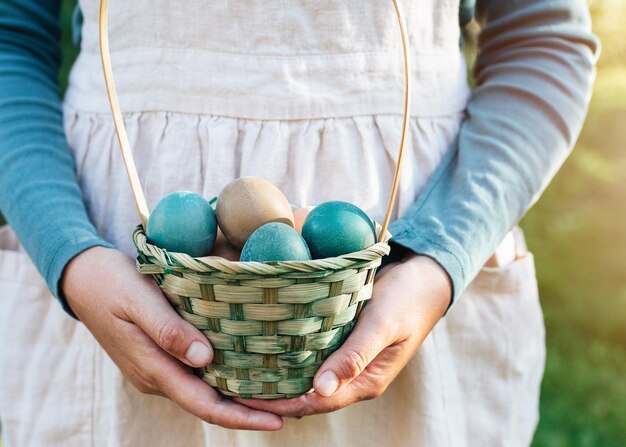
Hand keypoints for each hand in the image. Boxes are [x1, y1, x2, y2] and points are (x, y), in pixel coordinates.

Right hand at [61, 246, 282, 430]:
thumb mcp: (138, 301)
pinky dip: (228, 377)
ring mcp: (160, 368)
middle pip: (212, 404)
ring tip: (283, 391)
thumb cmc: (112, 283)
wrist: (82, 277)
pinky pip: (200, 375)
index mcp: (153, 368)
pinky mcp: (163, 355)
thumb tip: (205, 360)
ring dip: (243, 396)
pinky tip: (251, 368)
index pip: (204, 404)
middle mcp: (159, 376)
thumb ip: (168, 331)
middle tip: (296, 405)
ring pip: (207, 391)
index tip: (278, 419)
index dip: (241, 417)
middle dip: (252, 410)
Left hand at [236, 253, 450, 416]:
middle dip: (273, 393)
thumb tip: (319, 390)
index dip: (281, 403)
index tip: (246, 395)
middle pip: (306, 394)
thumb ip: (355, 356)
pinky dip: (290, 353)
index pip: (315, 403)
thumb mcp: (383, 325)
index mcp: (365, 382)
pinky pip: (312, 353)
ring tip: (243, 363)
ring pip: (307, 375)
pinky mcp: (342, 341)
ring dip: (279, 374)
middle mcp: (352, 376)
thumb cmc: (407, 300)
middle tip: (234, 379)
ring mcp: (347, 359)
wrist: (424, 278)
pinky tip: (268, 342)